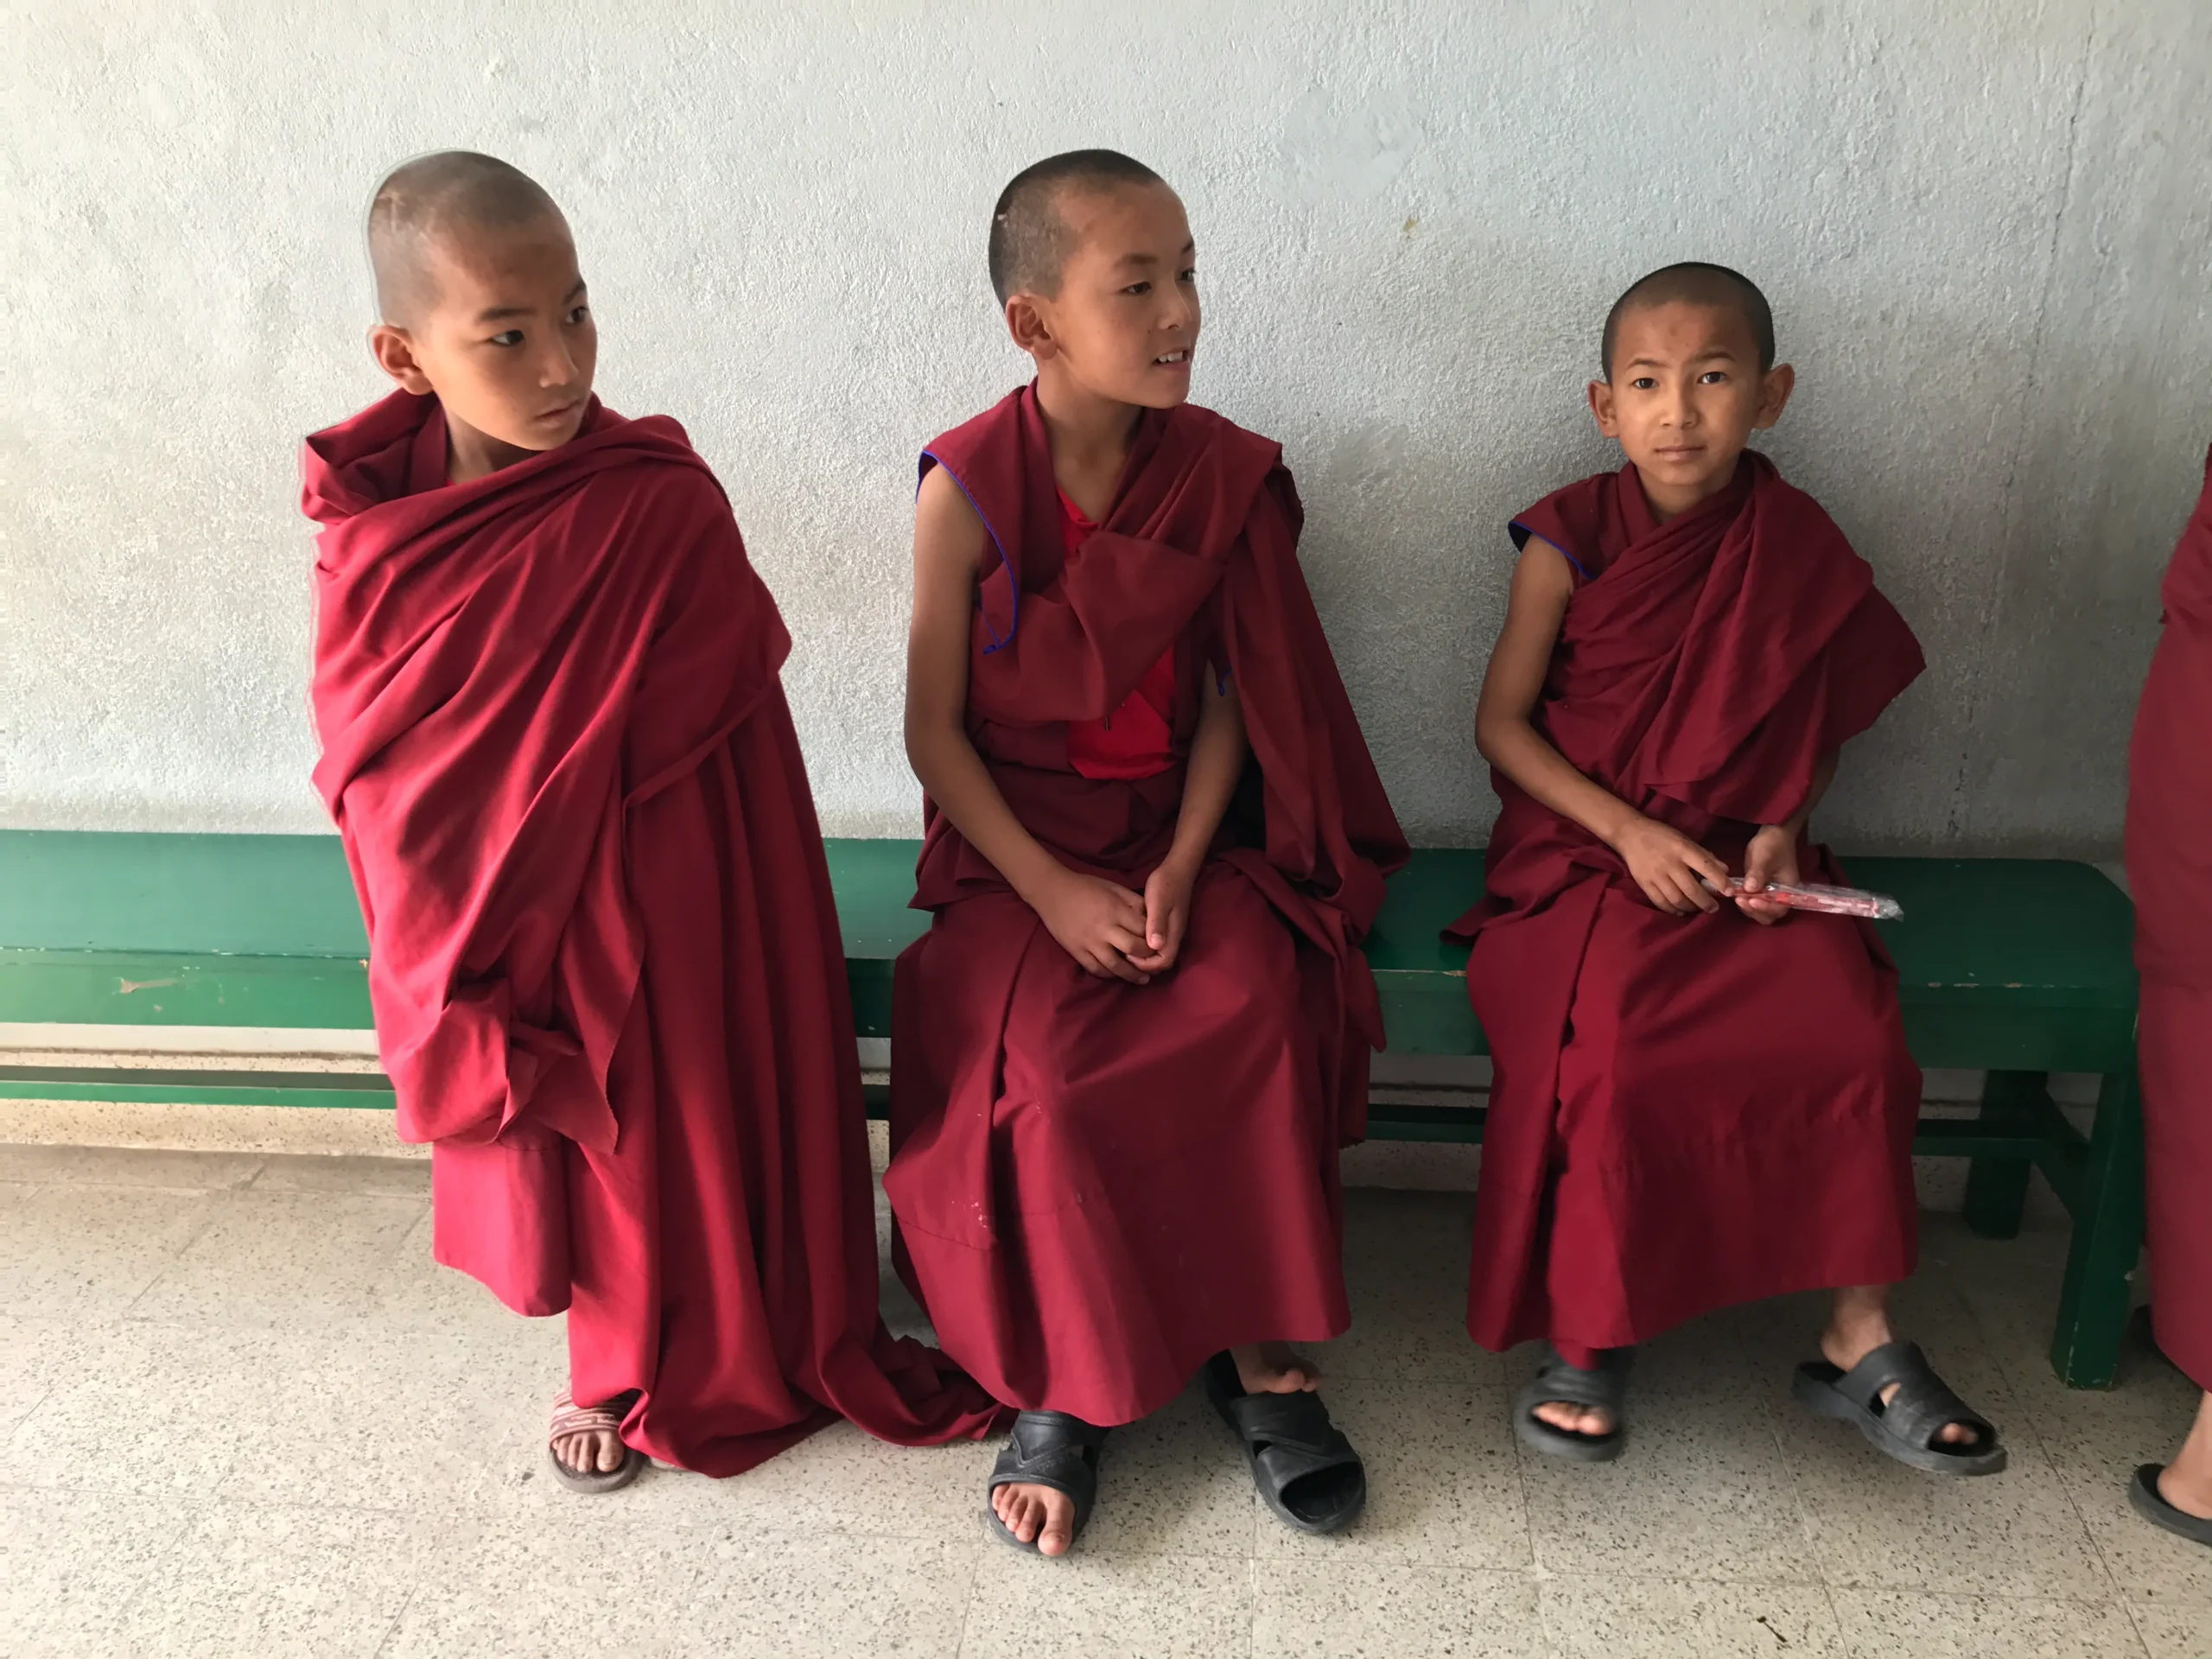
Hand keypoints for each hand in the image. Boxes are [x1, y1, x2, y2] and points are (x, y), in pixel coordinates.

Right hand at [1029, 869, 1151, 982]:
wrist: (1052, 891)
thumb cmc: (1085, 886)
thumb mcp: (1112, 887)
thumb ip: (1132, 901)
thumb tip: (1151, 916)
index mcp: (1115, 910)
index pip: (1142, 929)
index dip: (1154, 938)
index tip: (1159, 943)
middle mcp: (1104, 928)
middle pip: (1133, 949)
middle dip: (1146, 958)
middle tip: (1154, 962)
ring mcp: (1089, 942)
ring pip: (1115, 965)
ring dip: (1132, 975)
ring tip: (1142, 979)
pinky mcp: (1076, 951)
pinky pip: (1095, 969)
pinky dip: (1108, 975)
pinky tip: (1117, 975)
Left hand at [1127, 856, 1197, 974]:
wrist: (1177, 870)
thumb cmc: (1166, 885)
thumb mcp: (1158, 902)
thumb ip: (1157, 924)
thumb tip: (1154, 946)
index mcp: (1173, 934)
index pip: (1163, 962)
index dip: (1146, 964)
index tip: (1129, 954)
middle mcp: (1174, 937)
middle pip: (1161, 962)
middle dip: (1143, 964)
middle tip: (1124, 953)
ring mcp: (1171, 932)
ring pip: (1158, 954)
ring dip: (1143, 956)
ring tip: (1125, 948)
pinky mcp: (1166, 927)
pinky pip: (1157, 944)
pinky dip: (1144, 947)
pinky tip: (1131, 938)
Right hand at [1610, 814, 1729, 915]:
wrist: (1630, 834)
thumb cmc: (1662, 836)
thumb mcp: (1685, 839)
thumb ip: (1705, 855)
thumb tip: (1725, 870)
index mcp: (1682, 849)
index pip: (1705, 867)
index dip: (1720, 881)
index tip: (1730, 892)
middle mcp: (1670, 863)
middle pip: (1691, 889)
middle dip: (1706, 902)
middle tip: (1714, 908)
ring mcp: (1655, 875)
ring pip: (1677, 899)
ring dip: (1691, 908)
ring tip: (1697, 909)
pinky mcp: (1644, 883)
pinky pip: (1660, 902)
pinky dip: (1673, 910)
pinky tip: (1681, 911)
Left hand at [1736, 824, 1800, 925]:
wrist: (1773, 834)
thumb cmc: (1773, 843)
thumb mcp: (1765, 855)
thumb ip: (1758, 873)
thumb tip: (1750, 889)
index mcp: (1789, 889)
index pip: (1780, 907)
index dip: (1765, 908)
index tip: (1751, 900)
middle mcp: (1781, 895)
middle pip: (1770, 915)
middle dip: (1755, 911)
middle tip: (1739, 900)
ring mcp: (1770, 894)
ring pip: (1760, 911)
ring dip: (1748, 908)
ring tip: (1736, 897)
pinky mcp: (1760, 891)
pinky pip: (1753, 903)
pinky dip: (1744, 903)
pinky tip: (1735, 895)